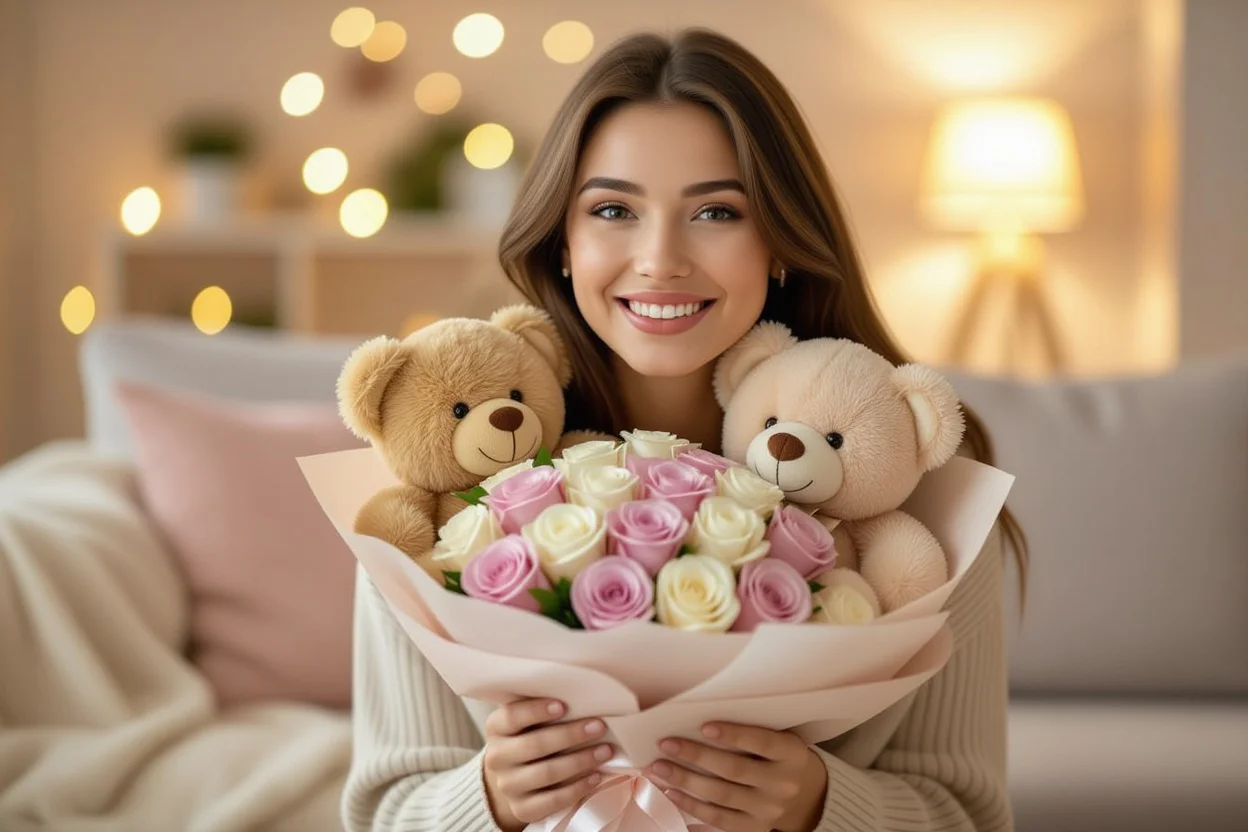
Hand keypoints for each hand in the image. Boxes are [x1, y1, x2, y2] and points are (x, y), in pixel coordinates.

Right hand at [482, 698, 614, 831]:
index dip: (536, 710)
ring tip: (605, 751)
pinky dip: (577, 788)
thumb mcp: (527, 720)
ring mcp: (508, 786)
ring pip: (547, 773)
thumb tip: (582, 698)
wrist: (513, 777)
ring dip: (580, 761)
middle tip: (599, 726)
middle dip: (570, 735)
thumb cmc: (529, 737)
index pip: (512, 716)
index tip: (563, 705)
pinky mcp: (522, 809)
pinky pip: (553, 800)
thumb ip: (544, 708)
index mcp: (496, 728)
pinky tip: (596, 776)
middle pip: (535, 745)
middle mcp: (497, 757)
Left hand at [645, 722, 827, 831]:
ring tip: (658, 768)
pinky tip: (671, 792)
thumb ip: (751, 729)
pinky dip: (692, 807)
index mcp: (792, 754)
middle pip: (734, 770)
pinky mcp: (755, 828)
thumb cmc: (780, 755)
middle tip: (666, 743)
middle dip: (696, 756)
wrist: (807, 794)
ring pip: (721, 796)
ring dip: (685, 780)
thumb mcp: (780, 737)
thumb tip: (700, 721)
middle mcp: (782, 784)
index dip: (733, 735)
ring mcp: (768, 810)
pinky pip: (719, 820)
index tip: (703, 726)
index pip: (762, 742)